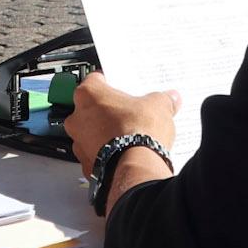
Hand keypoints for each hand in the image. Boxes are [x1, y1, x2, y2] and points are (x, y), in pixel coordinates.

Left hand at [65, 71, 181, 179]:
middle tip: (128, 113)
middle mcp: (78, 118)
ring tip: (128, 136)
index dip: (110, 83)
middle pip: (90, 108)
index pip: (95, 80)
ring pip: (90, 134)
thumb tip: (169, 99)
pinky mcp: (87, 165)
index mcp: (89, 94)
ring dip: (104, 134)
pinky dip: (107, 155)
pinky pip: (96, 156)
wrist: (136, 167)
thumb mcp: (159, 106)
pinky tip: (125, 154)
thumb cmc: (138, 132)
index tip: (120, 86)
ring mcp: (79, 143)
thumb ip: (162, 100)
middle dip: (108, 111)